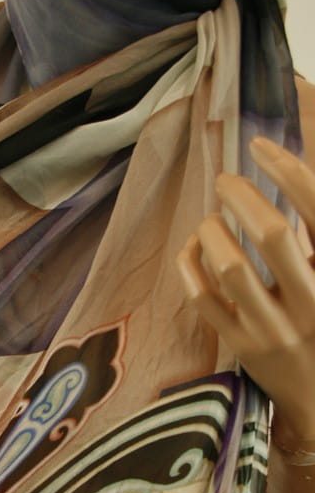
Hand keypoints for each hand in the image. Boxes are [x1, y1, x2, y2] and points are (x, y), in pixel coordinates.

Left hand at [176, 136, 314, 444]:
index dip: (287, 168)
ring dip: (212, 232)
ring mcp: (273, 327)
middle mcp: (311, 300)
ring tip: (210, 220)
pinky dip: (190, 264)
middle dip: (242, 196)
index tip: (260, 146)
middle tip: (227, 181)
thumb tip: (290, 159)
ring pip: (230, 267)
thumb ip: (312, 225)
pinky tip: (193, 247)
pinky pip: (202, 298)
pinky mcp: (241, 346)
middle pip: (272, 234)